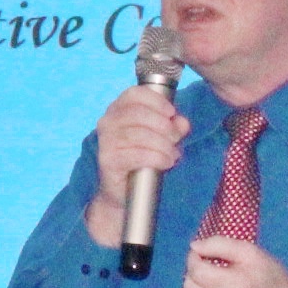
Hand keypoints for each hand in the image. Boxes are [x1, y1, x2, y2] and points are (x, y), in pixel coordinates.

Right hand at [83, 84, 190, 246]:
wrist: (124, 193)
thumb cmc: (142, 159)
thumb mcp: (162, 139)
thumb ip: (173, 127)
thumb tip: (182, 122)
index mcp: (118, 110)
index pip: (134, 94)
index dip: (156, 101)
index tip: (172, 113)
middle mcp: (107, 122)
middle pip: (139, 114)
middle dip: (164, 125)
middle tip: (176, 138)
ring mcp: (105, 141)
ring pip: (139, 134)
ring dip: (162, 144)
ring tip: (173, 154)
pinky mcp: (108, 160)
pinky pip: (136, 154)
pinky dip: (156, 157)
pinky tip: (166, 163)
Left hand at [180, 236, 287, 287]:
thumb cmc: (270, 276)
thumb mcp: (250, 252)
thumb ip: (220, 244)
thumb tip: (193, 247)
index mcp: (234, 285)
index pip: (196, 270)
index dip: (193, 258)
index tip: (201, 254)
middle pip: (189, 286)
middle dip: (193, 272)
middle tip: (206, 267)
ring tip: (206, 283)